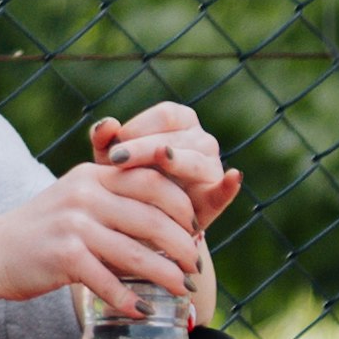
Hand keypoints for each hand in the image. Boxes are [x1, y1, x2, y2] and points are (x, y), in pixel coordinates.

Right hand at [0, 156, 206, 318]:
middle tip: (196, 266)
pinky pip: (107, 281)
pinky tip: (143, 310)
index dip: (182, 206)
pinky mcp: (63, 256)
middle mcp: (84, 194)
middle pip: (151, 216)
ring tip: (184, 289)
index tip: (197, 229)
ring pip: (135, 252)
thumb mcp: (77, 201)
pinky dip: (129, 299)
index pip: (152, 181)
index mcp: (92, 175)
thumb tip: (170, 223)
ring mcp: (73, 225)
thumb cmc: (43, 230)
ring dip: (165, 275)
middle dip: (182, 244)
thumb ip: (114, 201)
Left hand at [83, 94, 243, 231]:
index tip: (113, 148)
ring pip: (195, 160)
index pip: (165, 116)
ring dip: (176, 161)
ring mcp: (212, 168)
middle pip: (177, 137)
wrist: (141, 222)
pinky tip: (234, 176)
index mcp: (180, 121)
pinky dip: (229, 185)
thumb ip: (104, 140)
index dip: (139, 128)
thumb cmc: (126, 178)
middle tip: (116, 160)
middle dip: (145, 147)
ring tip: (161, 159)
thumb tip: (107, 124)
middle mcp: (201, 140)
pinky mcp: (215, 197)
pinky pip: (224, 191)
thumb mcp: (110, 159)